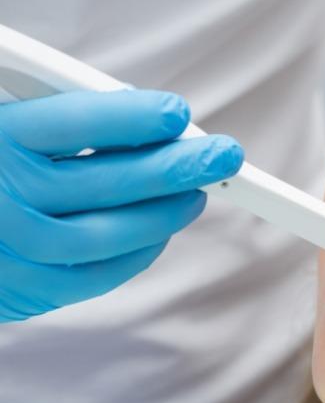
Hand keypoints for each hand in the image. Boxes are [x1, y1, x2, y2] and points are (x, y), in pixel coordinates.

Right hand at [0, 89, 242, 321]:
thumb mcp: (5, 124)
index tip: (178, 113)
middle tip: (224, 155)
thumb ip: (49, 116)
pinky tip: (162, 231)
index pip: (75, 123)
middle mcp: (3, 196)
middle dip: (176, 167)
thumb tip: (137, 112)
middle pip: (107, 181)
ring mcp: (15, 248)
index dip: (132, 117)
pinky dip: (138, 252)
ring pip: (110, 233)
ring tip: (199, 193)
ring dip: (165, 213)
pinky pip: (97, 274)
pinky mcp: (27, 289)